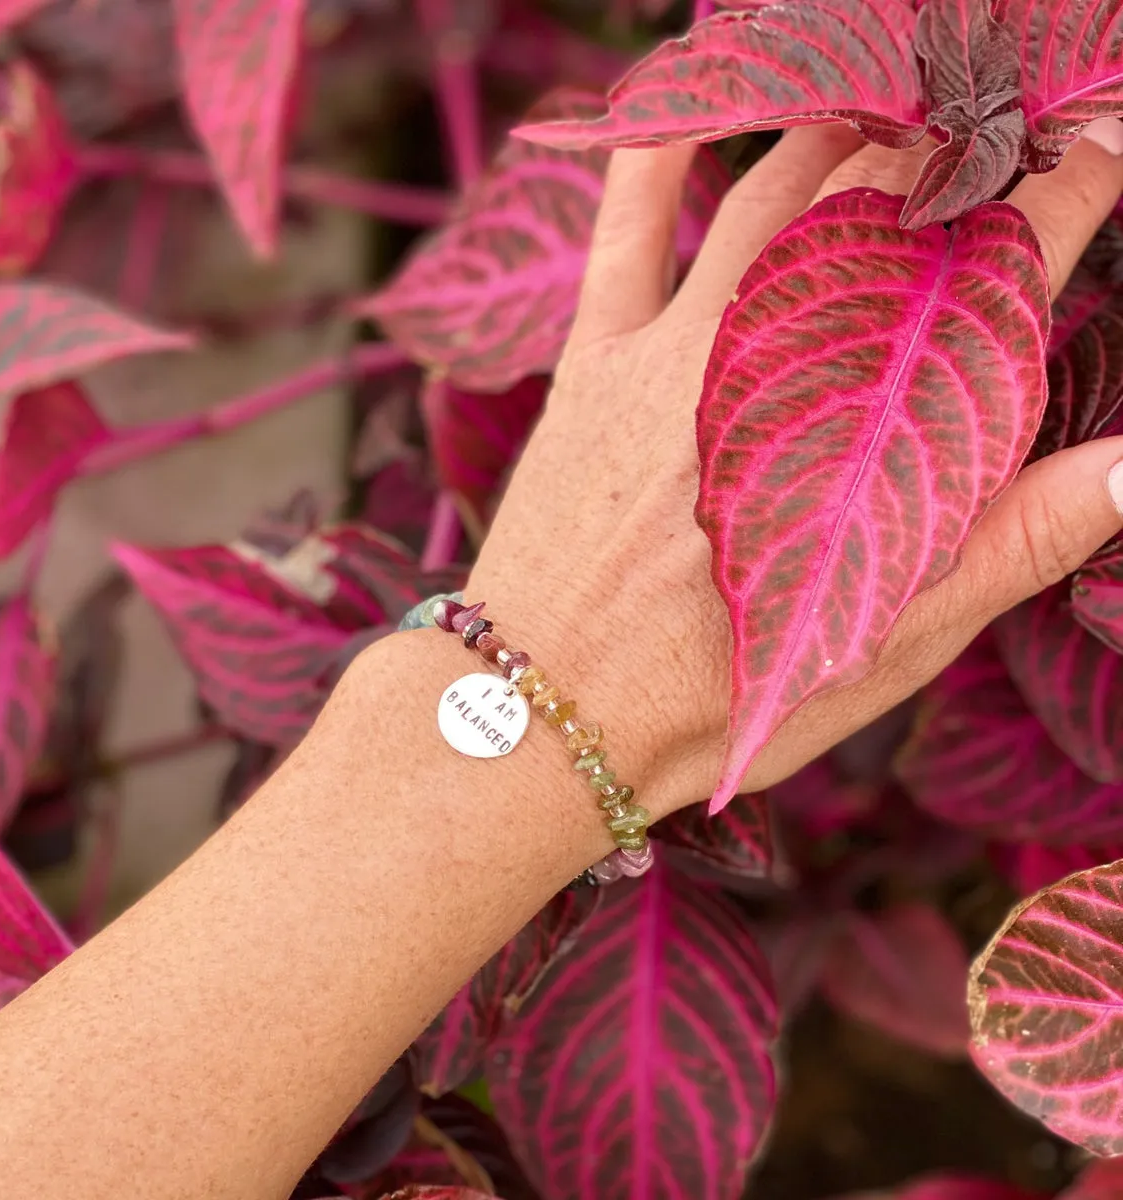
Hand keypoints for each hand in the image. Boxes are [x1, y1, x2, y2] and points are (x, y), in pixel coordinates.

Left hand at [466, 121, 1122, 821]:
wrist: (550, 715)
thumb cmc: (721, 696)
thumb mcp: (885, 643)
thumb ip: (1010, 544)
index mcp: (875, 422)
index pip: (996, 271)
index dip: (1068, 191)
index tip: (1104, 140)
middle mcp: (783, 356)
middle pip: (891, 203)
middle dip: (962, 141)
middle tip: (997, 110)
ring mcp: (678, 347)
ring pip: (776, 189)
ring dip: (843, 124)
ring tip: (894, 92)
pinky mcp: (593, 362)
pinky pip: (625, 230)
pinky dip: (657, 155)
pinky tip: (688, 102)